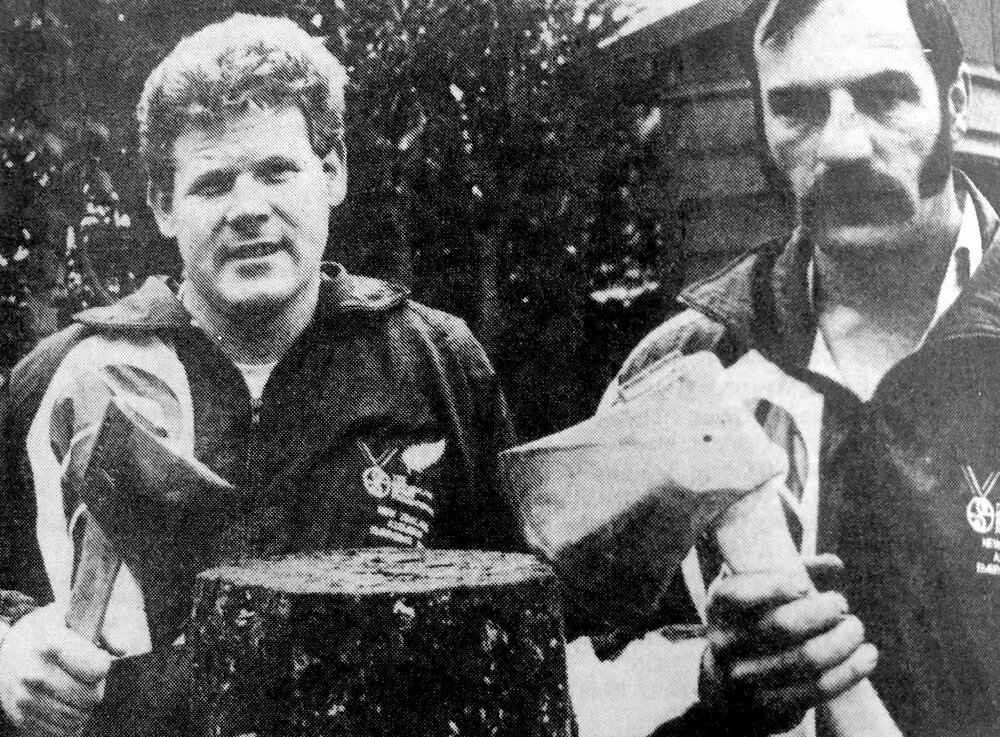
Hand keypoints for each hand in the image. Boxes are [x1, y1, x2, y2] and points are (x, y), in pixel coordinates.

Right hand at [0, 603, 111, 735]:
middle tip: (86, 675)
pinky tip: (63, 701)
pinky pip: (60, 730)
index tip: (96, 657)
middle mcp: (35, 673)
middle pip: (91, 696)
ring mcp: (26, 698)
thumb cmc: (45, 630)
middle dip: (95, 685)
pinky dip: (68, 720)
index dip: (102, 663)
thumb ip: (104, 629)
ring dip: (82, 704)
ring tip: (74, 686)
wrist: (3, 649)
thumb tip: (121, 650)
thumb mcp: (71, 615)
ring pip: (78, 716)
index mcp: (50, 644)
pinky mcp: (20, 717)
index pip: (97, 668)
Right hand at [699, 558, 877, 733]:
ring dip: (843, 640)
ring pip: (806, 658)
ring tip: (856, 628)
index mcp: (719, 606)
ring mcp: (745, 678)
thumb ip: (790, 572)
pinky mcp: (771, 706)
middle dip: (821, 611)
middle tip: (841, 603)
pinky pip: (818, 688)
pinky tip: (867, 655)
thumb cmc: (753, 623)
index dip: (775, 588)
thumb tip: (834, 564)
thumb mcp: (756, 593)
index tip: (804, 587)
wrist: (729, 685)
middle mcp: (725, 642)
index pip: (741, 595)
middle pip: (782, 625)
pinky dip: (850, 671)